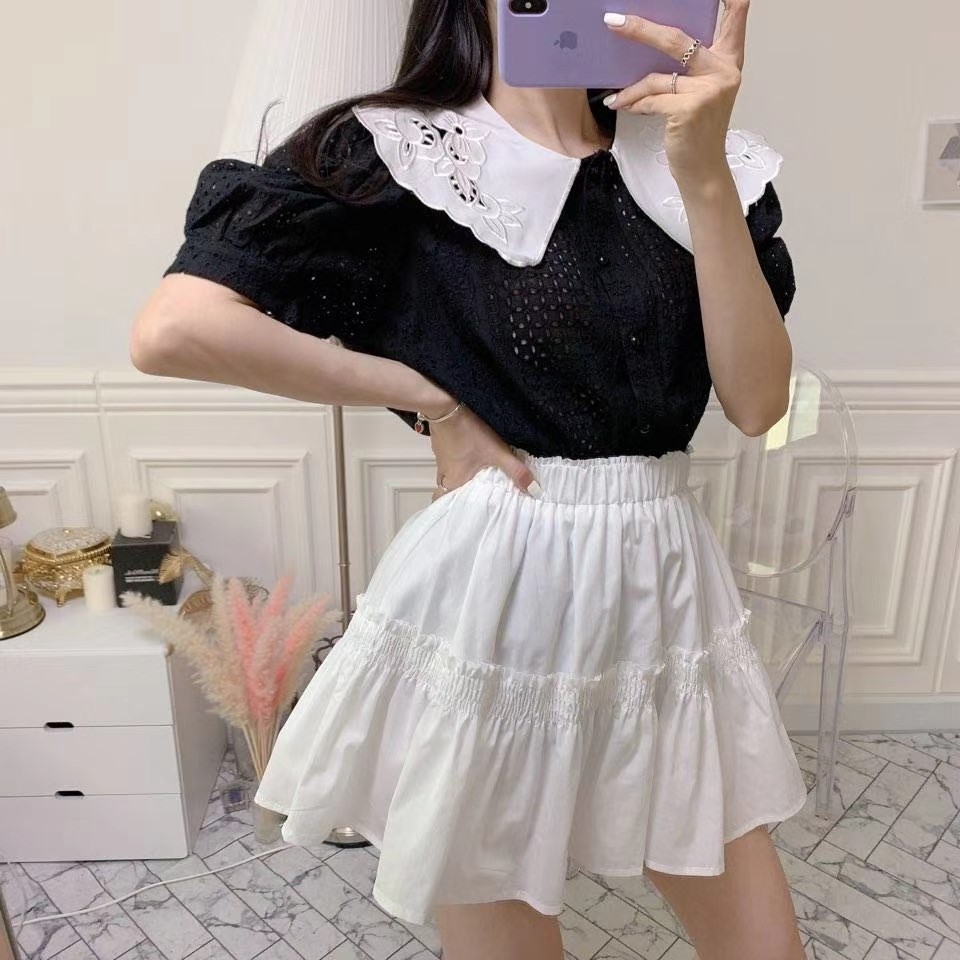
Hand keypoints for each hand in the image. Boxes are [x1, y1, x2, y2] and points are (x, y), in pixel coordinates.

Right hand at [427, 403, 542, 502]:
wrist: (447, 404)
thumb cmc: (469, 432)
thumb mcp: (497, 453)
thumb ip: (516, 471)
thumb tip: (534, 491)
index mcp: (454, 481)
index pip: (443, 503)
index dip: (450, 509)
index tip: (460, 513)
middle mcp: (444, 472)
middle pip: (446, 489)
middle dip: (457, 494)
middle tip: (471, 496)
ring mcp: (441, 457)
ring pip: (448, 474)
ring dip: (459, 476)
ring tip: (475, 477)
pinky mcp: (442, 443)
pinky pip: (449, 458)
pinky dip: (458, 461)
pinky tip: (470, 455)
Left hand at [602, 0, 748, 185]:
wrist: (703, 169)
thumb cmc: (698, 129)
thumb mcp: (702, 91)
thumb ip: (690, 67)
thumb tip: (650, 42)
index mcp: (729, 60)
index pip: (735, 18)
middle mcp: (724, 70)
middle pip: (676, 39)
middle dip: (640, 29)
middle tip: (613, 21)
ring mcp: (708, 89)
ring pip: (657, 75)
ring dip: (632, 87)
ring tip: (617, 97)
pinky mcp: (691, 108)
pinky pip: (652, 99)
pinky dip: (636, 104)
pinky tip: (626, 108)